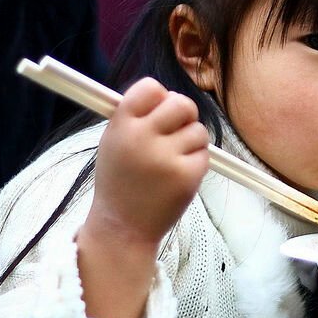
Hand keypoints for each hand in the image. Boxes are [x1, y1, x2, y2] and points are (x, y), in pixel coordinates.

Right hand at [77, 78, 207, 317]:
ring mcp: (166, 157)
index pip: (150, 87)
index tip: (159, 110)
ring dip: (191, 142)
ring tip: (171, 161)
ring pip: (198, 130)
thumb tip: (165, 94)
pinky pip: (204, 154)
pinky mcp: (187, 176)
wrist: (123, 229)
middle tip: (176, 130)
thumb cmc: (120, 183)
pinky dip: (196, 162)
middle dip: (184, 115)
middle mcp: (143, 137)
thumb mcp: (113, 143)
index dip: (159, 97)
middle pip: (182, 103)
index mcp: (121, 125)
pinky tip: (178, 176)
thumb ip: (136, 117)